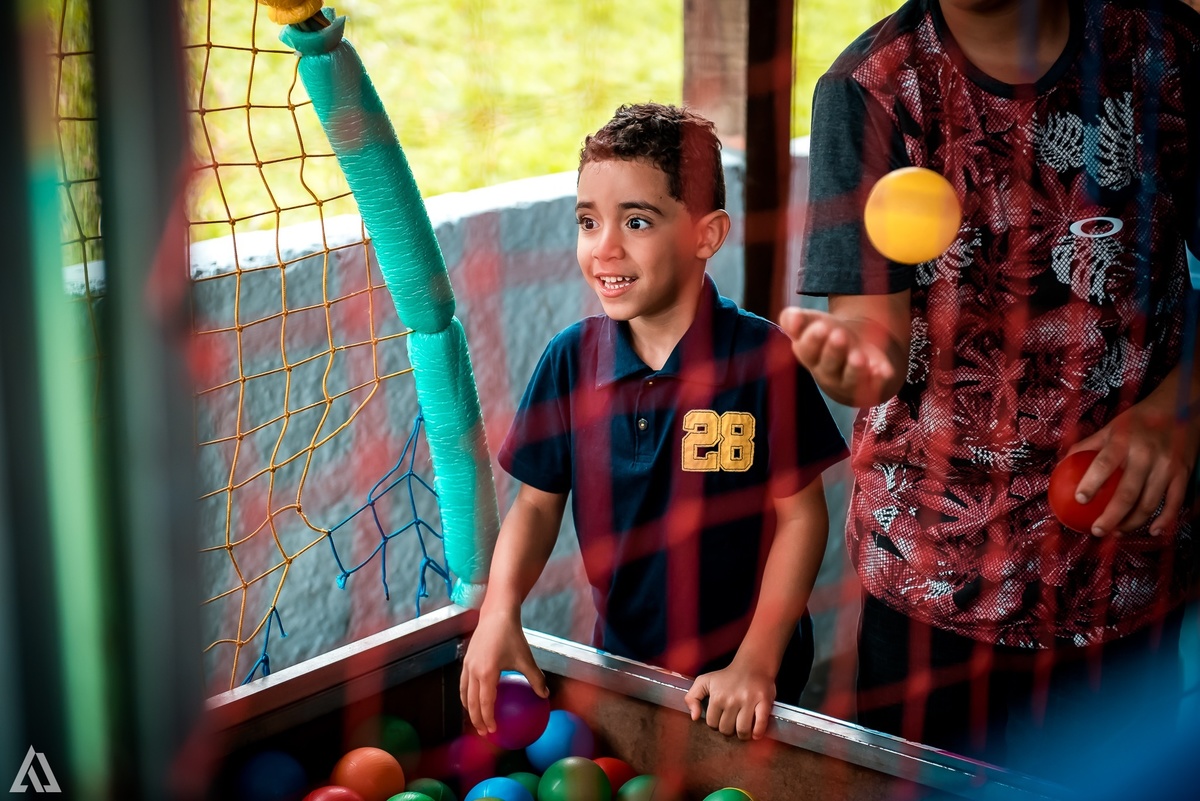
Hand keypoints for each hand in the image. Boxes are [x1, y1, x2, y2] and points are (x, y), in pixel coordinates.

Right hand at [459, 608, 547, 735]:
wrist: (496, 615)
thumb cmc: (512, 636)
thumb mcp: (526, 658)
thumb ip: (535, 678)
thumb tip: (545, 696)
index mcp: (487, 673)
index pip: (485, 703)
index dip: (487, 719)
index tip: (493, 730)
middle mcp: (473, 671)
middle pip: (471, 703)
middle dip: (476, 720)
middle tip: (484, 733)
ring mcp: (467, 666)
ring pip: (464, 694)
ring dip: (469, 710)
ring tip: (477, 720)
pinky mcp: (466, 661)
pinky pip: (464, 684)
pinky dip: (467, 696)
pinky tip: (475, 700)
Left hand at [683, 658, 775, 740]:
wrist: (752, 665)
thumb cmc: (727, 676)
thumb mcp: (704, 681)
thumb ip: (692, 697)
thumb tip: (694, 717)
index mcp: (717, 696)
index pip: (712, 723)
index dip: (716, 723)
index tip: (721, 718)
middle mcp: (732, 700)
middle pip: (727, 729)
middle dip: (729, 730)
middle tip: (733, 723)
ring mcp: (749, 701)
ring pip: (742, 730)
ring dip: (743, 734)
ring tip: (743, 728)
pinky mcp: (764, 702)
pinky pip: (760, 725)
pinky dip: (758, 732)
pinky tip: (755, 733)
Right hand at [778, 306, 897, 406]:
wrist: (851, 348)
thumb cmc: (826, 334)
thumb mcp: (810, 322)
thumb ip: (795, 319)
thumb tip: (793, 317)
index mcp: (809, 355)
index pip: (807, 351)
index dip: (813, 340)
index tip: (821, 327)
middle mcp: (827, 371)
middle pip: (829, 364)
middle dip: (834, 351)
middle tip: (839, 335)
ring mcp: (849, 379)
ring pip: (851, 378)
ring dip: (855, 369)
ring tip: (858, 357)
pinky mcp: (871, 382)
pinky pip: (874, 385)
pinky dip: (878, 379)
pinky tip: (881, 371)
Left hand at [1068, 395, 1199, 535]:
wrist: (1180, 408)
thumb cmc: (1139, 421)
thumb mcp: (1110, 427)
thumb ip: (1087, 446)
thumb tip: (1062, 464)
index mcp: (1123, 441)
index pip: (1104, 464)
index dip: (1091, 483)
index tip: (1080, 499)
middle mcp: (1146, 455)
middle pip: (1127, 493)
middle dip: (1110, 517)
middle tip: (1096, 531)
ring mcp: (1167, 466)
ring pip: (1149, 503)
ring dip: (1132, 523)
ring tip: (1117, 533)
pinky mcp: (1183, 474)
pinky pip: (1174, 502)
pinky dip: (1164, 520)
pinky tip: (1152, 531)